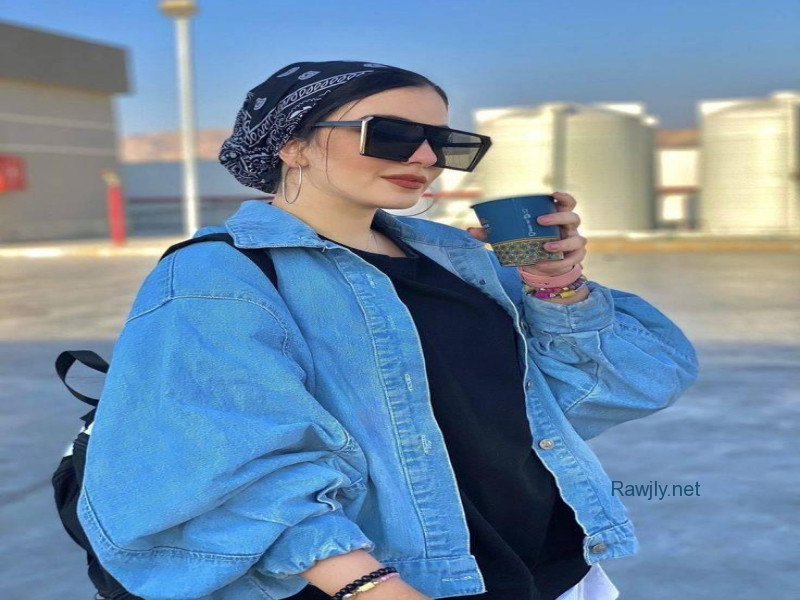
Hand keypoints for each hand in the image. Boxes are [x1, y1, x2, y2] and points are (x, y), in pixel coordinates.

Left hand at [467, 191, 587, 276]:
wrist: (540, 267)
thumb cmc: (528, 245)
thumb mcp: (509, 238)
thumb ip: (492, 233)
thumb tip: (470, 230)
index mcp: (555, 217)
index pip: (567, 202)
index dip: (564, 197)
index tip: (553, 194)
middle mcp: (568, 228)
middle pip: (573, 217)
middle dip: (559, 218)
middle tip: (541, 222)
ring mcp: (573, 243)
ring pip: (578, 239)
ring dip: (562, 243)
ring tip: (545, 247)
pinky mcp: (574, 258)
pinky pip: (573, 259)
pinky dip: (559, 263)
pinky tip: (544, 264)